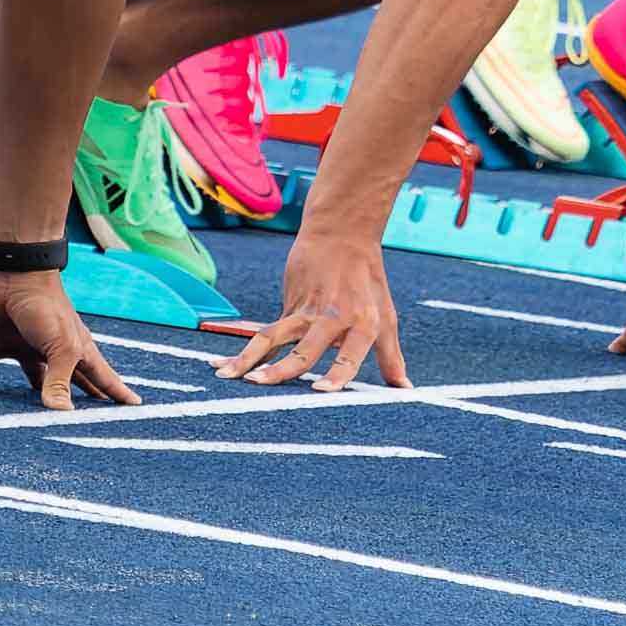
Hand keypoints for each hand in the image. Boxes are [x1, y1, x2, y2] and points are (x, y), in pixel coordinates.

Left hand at [0, 270, 140, 409]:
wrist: (11, 270)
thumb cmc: (45, 305)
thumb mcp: (59, 346)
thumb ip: (58, 381)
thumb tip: (61, 415)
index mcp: (76, 353)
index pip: (102, 380)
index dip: (118, 396)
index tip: (136, 409)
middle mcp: (52, 353)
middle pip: (67, 384)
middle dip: (78, 403)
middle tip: (88, 424)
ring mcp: (24, 347)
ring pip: (29, 379)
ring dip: (26, 400)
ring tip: (25, 423)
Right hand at [211, 234, 409, 390]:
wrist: (339, 235)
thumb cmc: (367, 281)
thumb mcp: (386, 316)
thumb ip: (391, 356)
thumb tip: (404, 389)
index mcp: (363, 322)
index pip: (350, 353)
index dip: (337, 371)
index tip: (320, 391)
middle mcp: (333, 318)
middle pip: (304, 348)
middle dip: (281, 368)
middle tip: (259, 384)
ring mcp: (306, 311)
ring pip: (273, 337)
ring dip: (250, 357)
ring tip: (228, 375)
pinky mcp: (287, 306)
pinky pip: (263, 333)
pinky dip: (243, 351)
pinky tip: (222, 365)